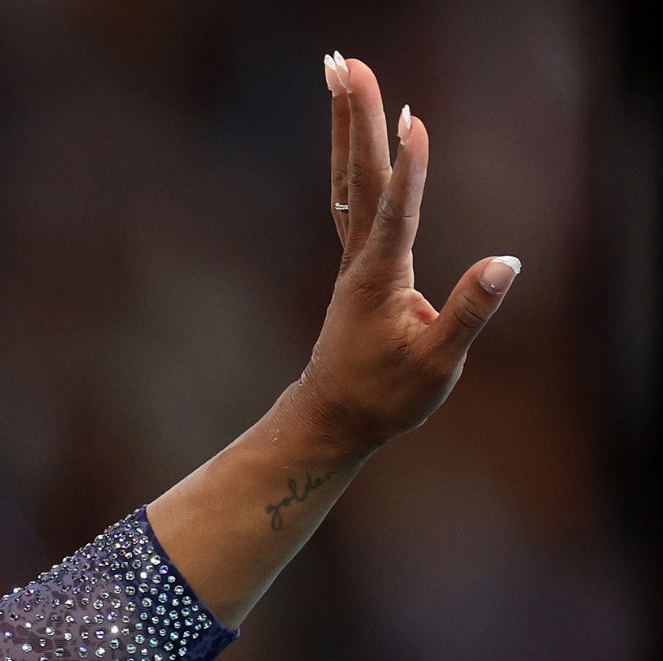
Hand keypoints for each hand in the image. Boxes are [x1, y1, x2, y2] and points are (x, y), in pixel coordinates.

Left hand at [290, 52, 518, 460]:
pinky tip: (355, 129)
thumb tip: (506, 263)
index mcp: (381, 278)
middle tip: (345, 62)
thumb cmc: (385, 396)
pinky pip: (353, 195)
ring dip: (346, 123)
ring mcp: (354, 256)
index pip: (397, 214)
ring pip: (349, 177)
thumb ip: (469, 313)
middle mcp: (360, 258)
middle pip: (359, 175)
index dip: (409, 170)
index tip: (414, 122)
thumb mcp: (437, 364)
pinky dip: (355, 156)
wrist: (333, 418)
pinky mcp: (357, 261)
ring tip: (339, 70)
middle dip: (355, 116)